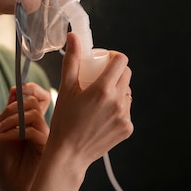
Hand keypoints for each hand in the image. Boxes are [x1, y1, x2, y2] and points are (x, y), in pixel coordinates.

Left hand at [0, 82, 50, 190]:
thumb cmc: (12, 172)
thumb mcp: (5, 136)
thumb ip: (10, 115)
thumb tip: (15, 90)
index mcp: (35, 125)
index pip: (39, 97)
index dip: (28, 89)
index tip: (13, 92)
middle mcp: (44, 129)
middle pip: (37, 100)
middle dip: (13, 106)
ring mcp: (47, 138)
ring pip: (33, 113)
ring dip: (10, 119)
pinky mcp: (47, 148)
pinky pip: (32, 130)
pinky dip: (14, 131)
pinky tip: (2, 139)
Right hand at [48, 33, 133, 168]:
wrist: (69, 154)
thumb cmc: (63, 120)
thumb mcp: (66, 88)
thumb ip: (72, 61)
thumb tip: (73, 37)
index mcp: (103, 89)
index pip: (121, 61)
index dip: (114, 56)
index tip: (105, 60)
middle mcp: (118, 102)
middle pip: (126, 75)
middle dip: (115, 72)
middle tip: (100, 77)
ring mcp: (125, 116)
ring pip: (127, 92)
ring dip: (118, 90)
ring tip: (100, 97)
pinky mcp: (127, 129)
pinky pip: (126, 110)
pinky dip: (118, 108)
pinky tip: (103, 113)